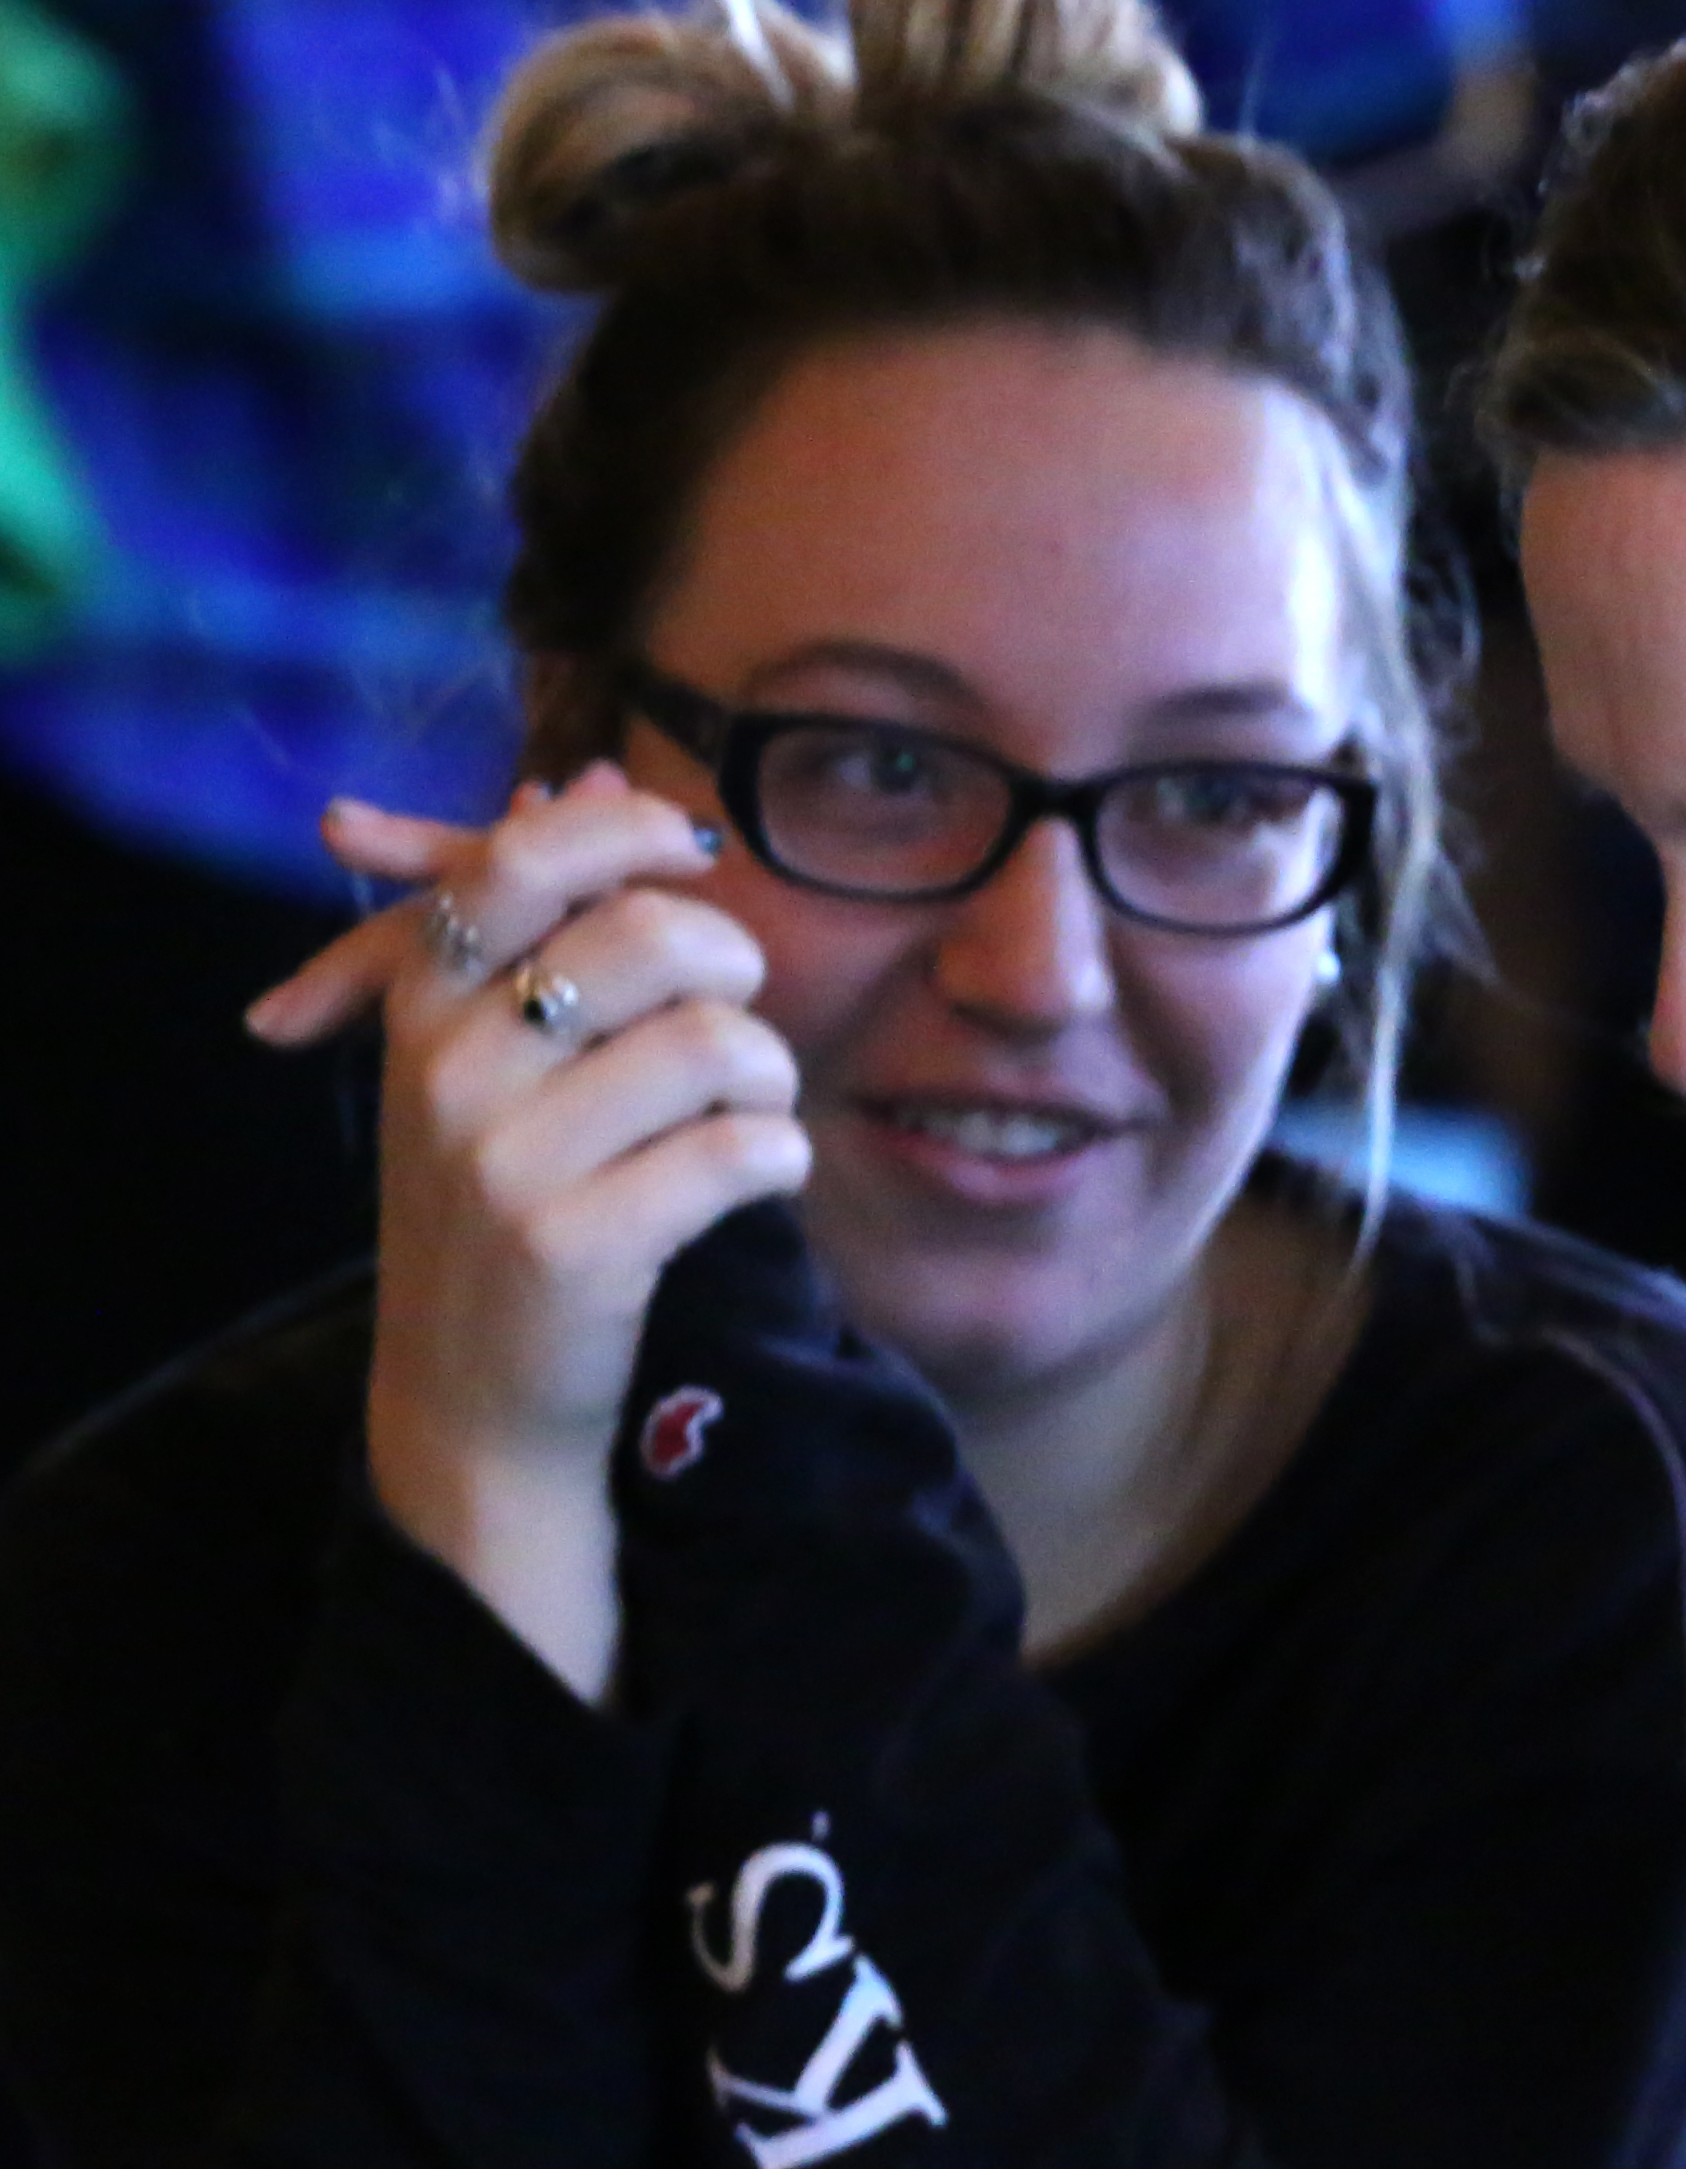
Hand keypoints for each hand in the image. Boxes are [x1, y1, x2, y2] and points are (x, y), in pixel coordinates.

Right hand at [249, 763, 808, 1699]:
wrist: (468, 1399)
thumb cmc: (504, 1194)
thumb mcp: (483, 1050)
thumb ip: (530, 910)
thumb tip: (578, 770)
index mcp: (421, 1001)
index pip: (522, 858)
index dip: (629, 829)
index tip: (691, 850)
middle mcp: (445, 1069)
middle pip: (652, 935)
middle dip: (733, 967)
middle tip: (730, 1023)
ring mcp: (503, 1161)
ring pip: (717, 1042)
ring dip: (767, 1080)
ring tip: (739, 1119)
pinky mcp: (575, 1247)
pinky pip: (746, 1150)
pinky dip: (780, 1162)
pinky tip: (750, 1184)